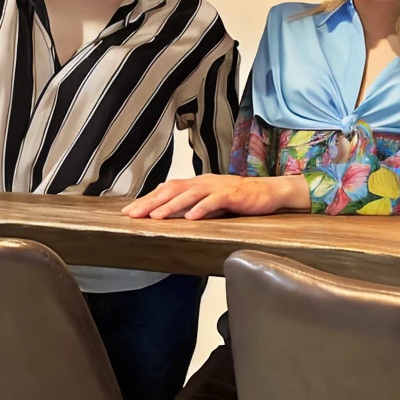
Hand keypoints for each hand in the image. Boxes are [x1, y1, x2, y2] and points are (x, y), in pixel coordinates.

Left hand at [122, 174, 308, 219]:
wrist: (270, 191)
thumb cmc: (241, 198)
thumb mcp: (211, 200)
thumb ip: (193, 204)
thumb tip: (169, 213)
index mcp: (198, 183)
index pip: (167, 189)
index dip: (147, 199)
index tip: (129, 211)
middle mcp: (205, 182)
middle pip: (173, 189)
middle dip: (151, 202)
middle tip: (133, 215)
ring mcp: (219, 187)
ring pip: (190, 194)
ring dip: (172, 206)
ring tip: (157, 217)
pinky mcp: (234, 195)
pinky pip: (215, 201)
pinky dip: (202, 208)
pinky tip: (191, 217)